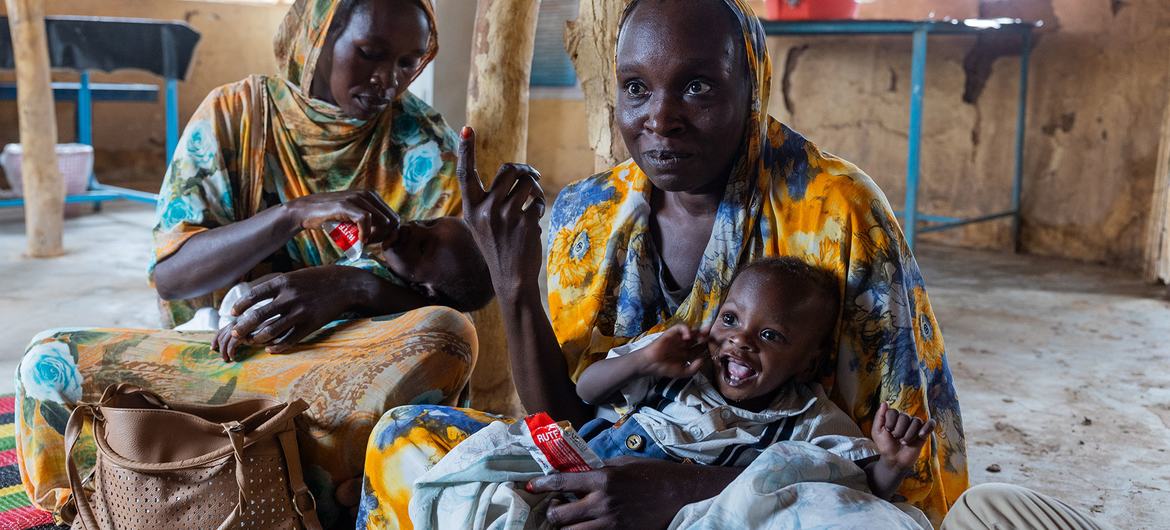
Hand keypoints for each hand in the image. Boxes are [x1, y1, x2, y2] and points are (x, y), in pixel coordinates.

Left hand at [212, 266, 370, 360]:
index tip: (232, 313)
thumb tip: (255, 298)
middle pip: (258, 315)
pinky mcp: (311, 324)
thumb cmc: (318, 279)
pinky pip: (289, 340)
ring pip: (271, 330)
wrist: (346, 285)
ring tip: (253, 341)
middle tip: (235, 333)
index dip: (240, 305)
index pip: (254, 295)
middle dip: (243, 326)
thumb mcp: (295, 276)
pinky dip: (277, 347)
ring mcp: (301, 312)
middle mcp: (290, 297)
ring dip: (258, 338)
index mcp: (284, 282)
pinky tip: (271, 349)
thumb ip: (277, 286)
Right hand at [282, 190, 400, 245]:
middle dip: (386, 236)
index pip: (394, 217)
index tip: (382, 244)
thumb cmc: (331, 218)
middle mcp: (367, 194)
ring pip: (383, 221)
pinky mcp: (347, 205)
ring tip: (364, 242)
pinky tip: (360, 240)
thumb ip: (370, 221)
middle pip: (392, 220)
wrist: (307, 212)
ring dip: (376, 236)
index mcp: (372, 196)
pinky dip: (365, 234)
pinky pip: (366, 220)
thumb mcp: (354, 217)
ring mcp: (357, 198)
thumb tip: (389, 236)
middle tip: (372, 244)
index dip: (391, 234)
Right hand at [456, 126, 545, 299]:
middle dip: (524, 171)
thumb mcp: (483, 224)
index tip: (466, 129)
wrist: (511, 278)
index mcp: (470, 209)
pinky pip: (536, 200)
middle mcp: (484, 210)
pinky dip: (538, 206)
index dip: (466, 150)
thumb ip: (490, 200)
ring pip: (527, 183)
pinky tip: (532, 220)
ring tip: (532, 202)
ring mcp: (504, 216)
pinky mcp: (523, 222)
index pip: (465, 174)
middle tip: (531, 176)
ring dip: (534, 189)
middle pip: (509, 170)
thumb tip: (514, 171)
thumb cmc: (498, 247)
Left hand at [528, 457, 703, 528]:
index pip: (562, 482)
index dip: (541, 484)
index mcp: (602, 479)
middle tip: (555, 508)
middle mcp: (603, 502)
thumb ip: (598, 470)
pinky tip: (585, 527)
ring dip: (566, 527)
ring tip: (568, 521)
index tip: (531, 485)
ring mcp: (611, 523)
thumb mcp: (622, 464)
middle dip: (552, 513)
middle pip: (560, 515)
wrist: (678, 492)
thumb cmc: (650, 473)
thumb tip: (577, 473)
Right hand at [634, 324, 708, 378]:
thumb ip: (694, 368)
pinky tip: (688, 336)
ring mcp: (678, 338)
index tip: (715, 347)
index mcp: (687, 354)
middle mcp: (684, 345)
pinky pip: (680, 327)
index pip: (700, 348)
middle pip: (698, 338)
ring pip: (691, 331)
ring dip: (698, 332)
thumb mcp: (683, 372)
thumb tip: (704, 359)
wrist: (651, 364)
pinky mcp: (671, 333)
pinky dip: (685, 329)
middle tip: (713, 337)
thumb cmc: (665, 369)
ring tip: (703, 335)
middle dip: (706, 337)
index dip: (707, 347)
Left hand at [871, 402, 934, 472]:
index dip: (890, 422)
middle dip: (899, 430)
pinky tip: (921, 435)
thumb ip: (879, 417)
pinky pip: (930, 424)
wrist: (895, 460)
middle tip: (896, 438)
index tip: (888, 431)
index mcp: (893, 417)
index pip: (893, 412)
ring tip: (904, 442)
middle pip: (905, 416)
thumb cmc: (885, 445)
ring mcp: (915, 426)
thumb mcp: (877, 432)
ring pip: (916, 421)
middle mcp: (905, 419)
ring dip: (909, 434)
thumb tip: (885, 402)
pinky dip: (927, 427)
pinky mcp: (924, 433)